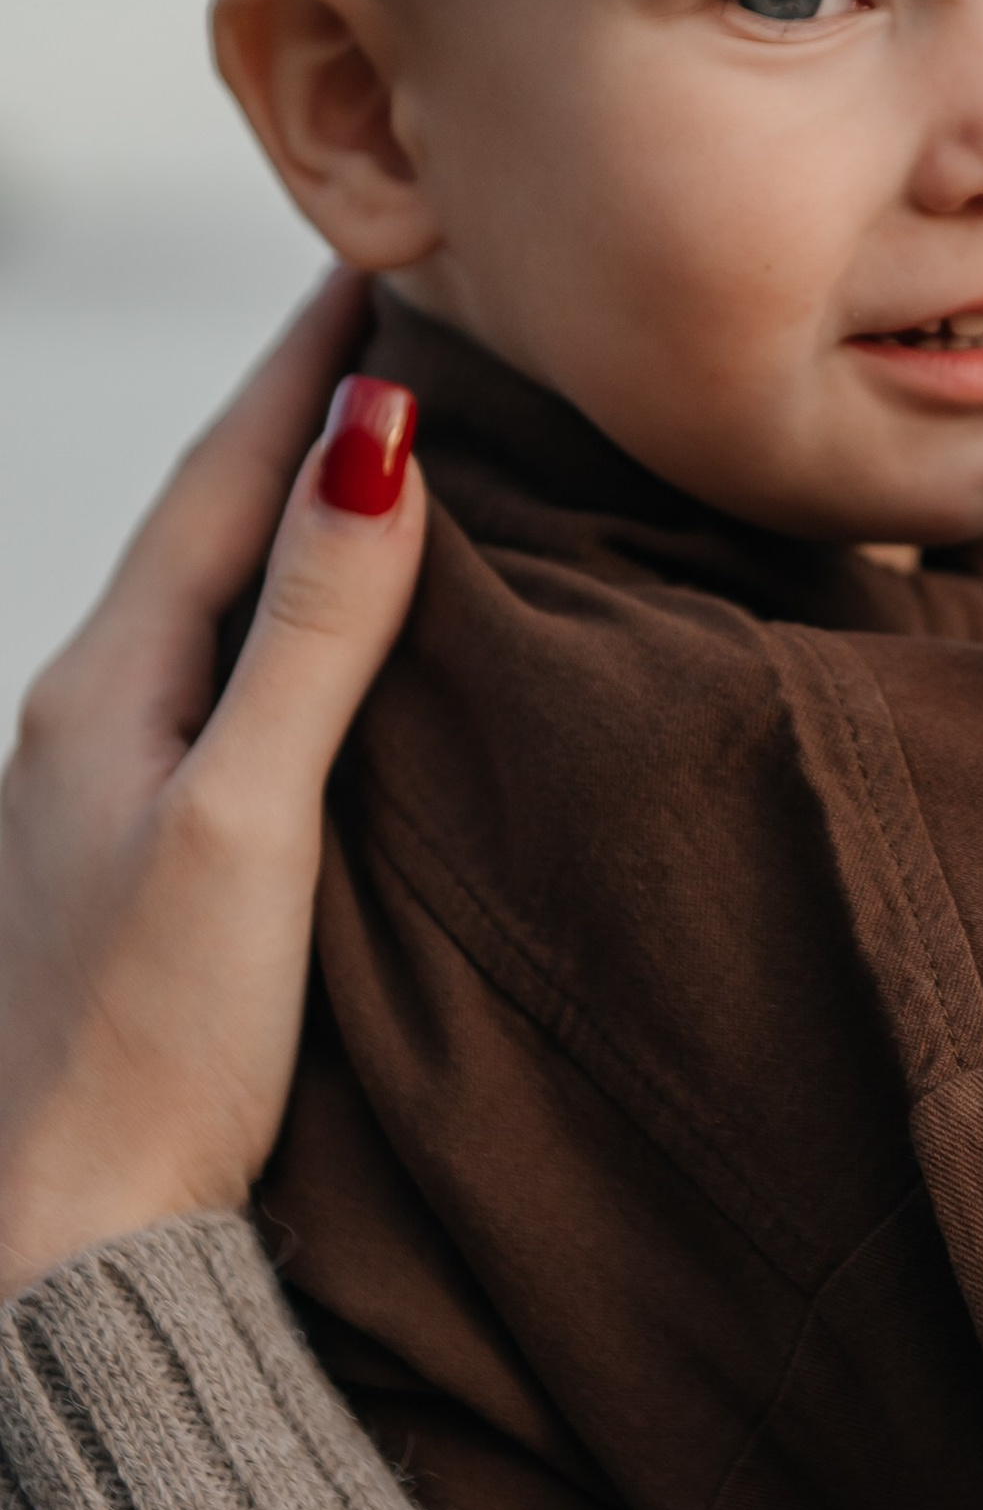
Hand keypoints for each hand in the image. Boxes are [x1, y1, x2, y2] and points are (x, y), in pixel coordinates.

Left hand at [0, 272, 425, 1301]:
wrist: (66, 1251)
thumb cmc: (152, 1053)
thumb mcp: (249, 819)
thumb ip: (317, 631)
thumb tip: (378, 435)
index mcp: (104, 688)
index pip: (225, 478)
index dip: (306, 364)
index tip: (382, 257)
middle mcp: (87, 721)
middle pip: (209, 522)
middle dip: (298, 409)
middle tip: (389, 309)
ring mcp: (103, 795)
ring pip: (212, 602)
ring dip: (290, 510)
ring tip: (373, 439)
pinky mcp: (138, 866)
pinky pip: (221, 682)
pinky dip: (286, 617)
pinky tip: (327, 641)